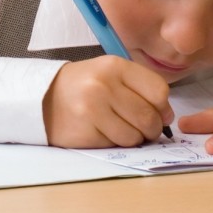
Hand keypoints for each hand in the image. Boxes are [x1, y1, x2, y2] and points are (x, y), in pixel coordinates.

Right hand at [43, 56, 172, 147]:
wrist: (44, 98)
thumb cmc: (85, 85)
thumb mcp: (111, 73)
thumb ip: (140, 88)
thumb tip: (167, 116)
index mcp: (115, 66)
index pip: (159, 91)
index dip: (163, 107)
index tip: (159, 113)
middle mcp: (104, 86)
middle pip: (149, 117)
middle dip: (153, 129)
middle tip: (146, 129)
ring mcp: (93, 110)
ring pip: (135, 136)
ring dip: (135, 138)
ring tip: (123, 129)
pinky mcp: (85, 133)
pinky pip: (116, 146)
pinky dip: (116, 143)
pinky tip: (106, 133)